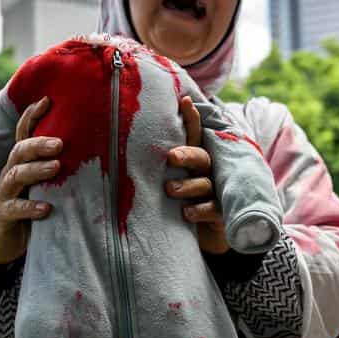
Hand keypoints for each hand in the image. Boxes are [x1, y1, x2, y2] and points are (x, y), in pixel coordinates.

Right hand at [0, 97, 61, 264]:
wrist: (7, 241)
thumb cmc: (34, 206)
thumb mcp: (48, 184)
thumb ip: (61, 168)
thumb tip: (99, 150)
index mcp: (22, 161)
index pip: (24, 133)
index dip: (32, 115)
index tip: (48, 100)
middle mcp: (11, 172)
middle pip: (20, 151)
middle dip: (38, 144)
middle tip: (60, 143)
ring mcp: (5, 193)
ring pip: (16, 175)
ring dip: (36, 170)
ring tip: (56, 167)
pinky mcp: (4, 215)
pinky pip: (14, 208)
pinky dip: (31, 208)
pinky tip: (47, 209)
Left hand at [166, 97, 228, 254]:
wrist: (199, 237)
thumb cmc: (176, 204)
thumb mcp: (165, 183)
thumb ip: (152, 168)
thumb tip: (118, 148)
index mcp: (194, 160)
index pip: (194, 135)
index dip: (192, 118)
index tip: (184, 101)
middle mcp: (207, 172)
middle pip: (200, 157)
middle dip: (187, 155)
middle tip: (171, 157)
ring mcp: (215, 192)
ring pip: (204, 183)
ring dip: (188, 185)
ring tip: (170, 189)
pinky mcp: (221, 213)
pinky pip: (213, 208)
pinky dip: (200, 209)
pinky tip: (186, 213)